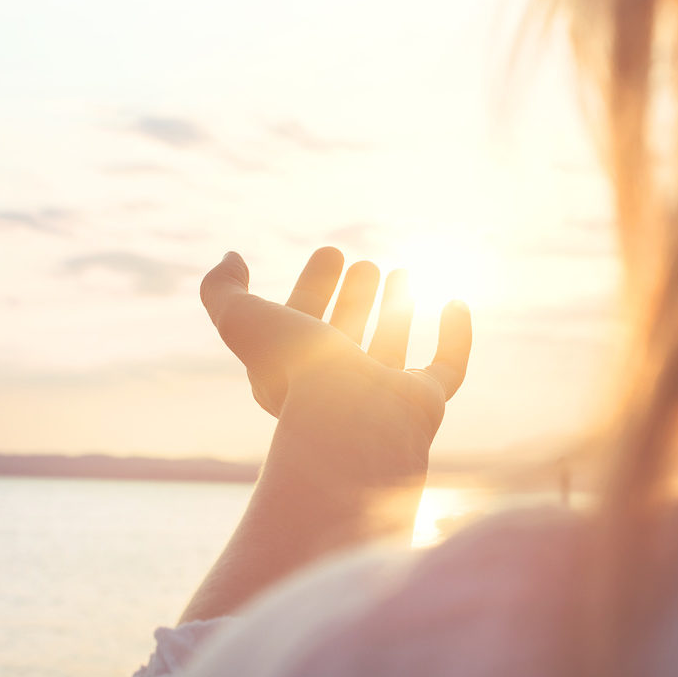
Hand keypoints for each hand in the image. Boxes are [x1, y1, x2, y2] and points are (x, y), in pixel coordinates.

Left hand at [200, 247, 470, 488]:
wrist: (351, 425)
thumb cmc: (295, 374)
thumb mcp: (241, 321)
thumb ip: (221, 288)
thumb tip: (233, 258)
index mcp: (294, 370)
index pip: (304, 321)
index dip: (313, 284)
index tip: (330, 251)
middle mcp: (339, 386)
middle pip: (347, 335)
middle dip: (355, 297)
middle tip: (365, 264)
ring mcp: (383, 396)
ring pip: (391, 347)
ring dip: (396, 309)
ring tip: (402, 272)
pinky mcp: (425, 403)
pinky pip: (447, 367)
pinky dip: (455, 336)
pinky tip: (456, 302)